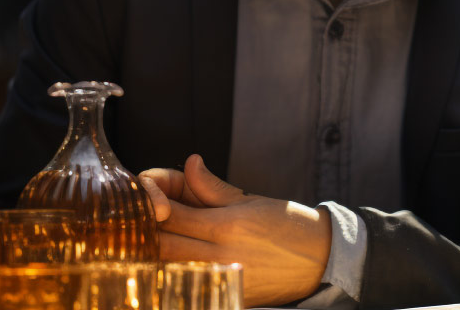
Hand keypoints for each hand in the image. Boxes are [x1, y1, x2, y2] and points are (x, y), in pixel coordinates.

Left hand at [138, 155, 331, 305]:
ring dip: (156, 257)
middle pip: (162, 245)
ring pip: (171, 269)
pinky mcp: (230, 296)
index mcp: (227, 224)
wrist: (323, 258)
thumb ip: (213, 187)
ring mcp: (225, 279)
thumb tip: (189, 163)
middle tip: (136, 225)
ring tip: (151, 245)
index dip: (148, 207)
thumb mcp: (251, 200)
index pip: (169, 215)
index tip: (141, 203)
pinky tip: (172, 269)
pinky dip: (177, 277)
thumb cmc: (289, 224)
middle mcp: (222, 254)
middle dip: (146, 234)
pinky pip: (191, 287)